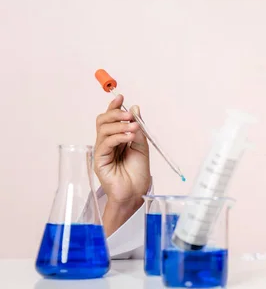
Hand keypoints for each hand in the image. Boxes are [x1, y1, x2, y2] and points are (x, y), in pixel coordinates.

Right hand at [94, 95, 150, 233]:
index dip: (114, 106)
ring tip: (134, 127)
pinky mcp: (99, 160)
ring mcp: (102, 151)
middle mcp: (106, 143)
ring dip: (119, 125)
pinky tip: (129, 137)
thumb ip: (137, 128)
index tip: (121, 96)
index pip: (111, 118)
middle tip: (130, 115)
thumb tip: (135, 108)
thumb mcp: (141, 146)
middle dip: (115, 113)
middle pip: (103, 121)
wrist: (136, 192)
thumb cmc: (138, 172)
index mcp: (116, 138)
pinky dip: (118, 137)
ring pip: (103, 129)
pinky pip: (105, 143)